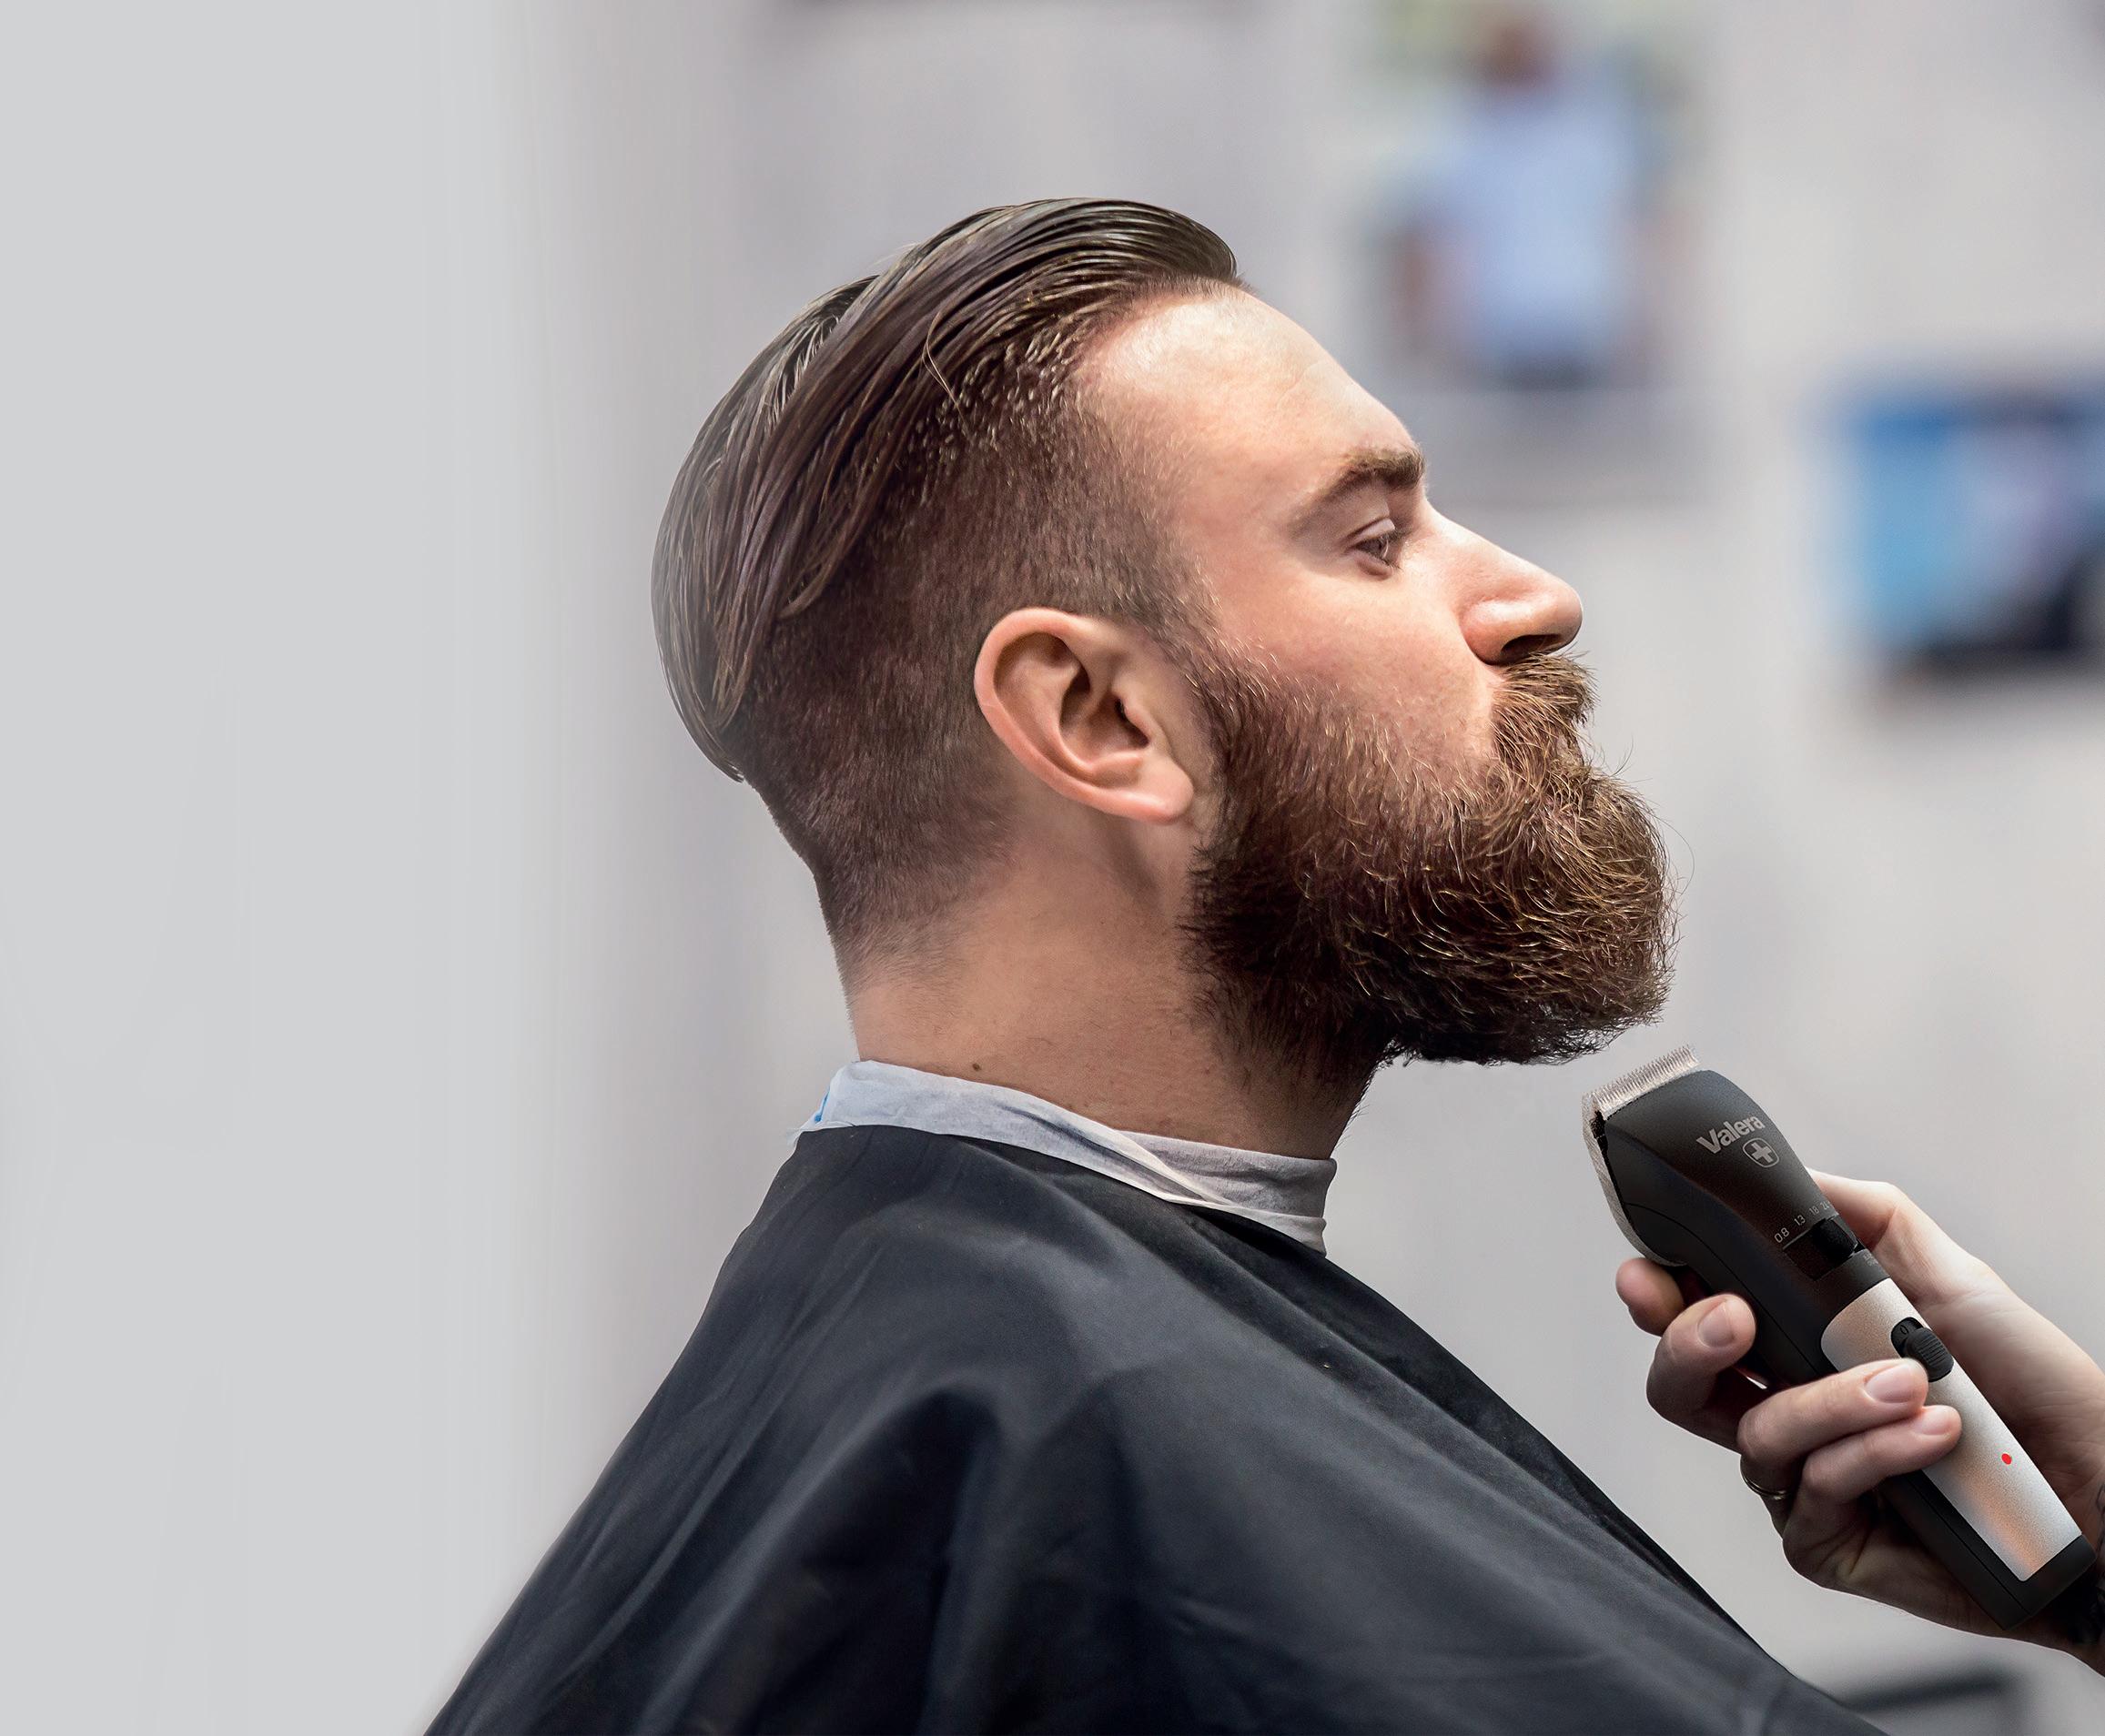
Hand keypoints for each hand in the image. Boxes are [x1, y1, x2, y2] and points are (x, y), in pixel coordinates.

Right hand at [1616, 1169, 2104, 1670]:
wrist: (2102, 1481)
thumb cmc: (2031, 1385)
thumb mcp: (1945, 1275)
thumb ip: (1858, 1218)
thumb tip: (1781, 1180)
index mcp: (1793, 1343)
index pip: (1692, 1314)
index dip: (1655, 1294)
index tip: (1650, 1273)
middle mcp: (1785, 1410)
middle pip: (1678, 1386)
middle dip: (1687, 1344)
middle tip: (1736, 1316)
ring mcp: (1801, 1481)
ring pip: (1756, 1434)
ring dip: (1830, 1400)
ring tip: (1912, 1382)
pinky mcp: (1827, 1543)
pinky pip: (1814, 1491)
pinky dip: (1872, 1453)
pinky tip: (1933, 1436)